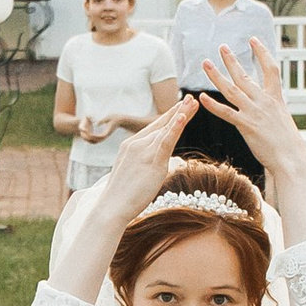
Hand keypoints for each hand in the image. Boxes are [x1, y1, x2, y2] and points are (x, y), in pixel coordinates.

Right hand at [97, 97, 199, 221]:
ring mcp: (144, 151)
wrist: (112, 206)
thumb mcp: (132, 175)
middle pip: (162, 125)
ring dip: (182, 114)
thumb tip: (151, 168)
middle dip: (178, 111)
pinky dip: (176, 128)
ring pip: (166, 129)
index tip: (180, 107)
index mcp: (131, 146)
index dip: (168, 117)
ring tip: (194, 102)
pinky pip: (166, 141)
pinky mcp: (152, 161)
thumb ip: (142, 166)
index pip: (153, 129)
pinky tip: (183, 117)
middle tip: (191, 98)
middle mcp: (136, 144)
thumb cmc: (120, 197)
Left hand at [197, 38, 296, 163]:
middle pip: (244, 76)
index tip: (253, 40)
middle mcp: (264, 101)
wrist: (292, 158)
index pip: (270, 68)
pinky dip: (213, 105)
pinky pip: (226, 112)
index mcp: (275, 98)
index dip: (262, 52)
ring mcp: (254, 112)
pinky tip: (202, 97)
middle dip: (231, 60)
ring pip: (231, 90)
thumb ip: (273, 111)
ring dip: (216, 76)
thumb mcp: (283, 121)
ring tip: (205, 63)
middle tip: (221, 47)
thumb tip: (269, 109)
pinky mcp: (246, 126)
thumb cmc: (289, 145)